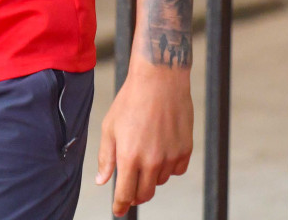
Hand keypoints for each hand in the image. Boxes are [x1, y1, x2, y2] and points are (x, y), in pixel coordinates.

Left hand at [95, 65, 193, 215]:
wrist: (159, 81)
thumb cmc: (130, 101)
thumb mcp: (110, 127)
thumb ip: (105, 157)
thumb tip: (101, 181)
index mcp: (129, 156)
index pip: (125, 193)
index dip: (120, 206)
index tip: (118, 211)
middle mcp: (152, 161)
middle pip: (145, 194)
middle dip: (135, 196)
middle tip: (130, 188)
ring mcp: (171, 157)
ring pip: (160, 181)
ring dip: (151, 177)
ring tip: (144, 155)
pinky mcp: (186, 150)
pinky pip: (176, 170)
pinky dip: (168, 167)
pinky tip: (161, 151)